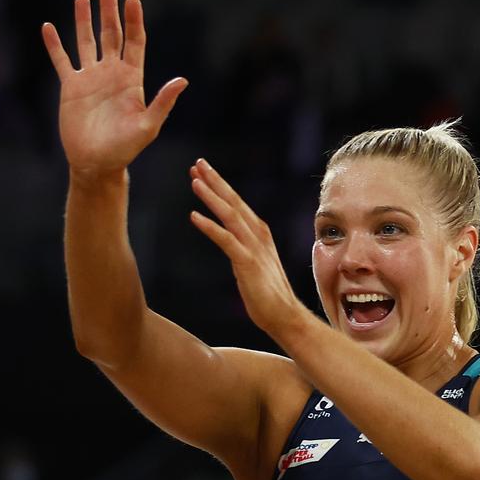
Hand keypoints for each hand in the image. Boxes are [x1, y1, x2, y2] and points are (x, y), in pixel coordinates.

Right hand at [42, 0, 187, 176]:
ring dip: (84, 20)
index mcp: (132, 80)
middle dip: (110, 10)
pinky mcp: (71, 87)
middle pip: (111, 34)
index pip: (135, 42)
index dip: (134, 21)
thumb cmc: (126, 148)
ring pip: (87, 41)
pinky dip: (55, 45)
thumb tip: (183, 80)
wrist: (98, 162)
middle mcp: (112, 74)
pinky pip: (62, 61)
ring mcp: (91, 79)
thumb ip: (163, 102)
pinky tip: (48, 27)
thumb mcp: (149, 126)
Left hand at [190, 159, 306, 337]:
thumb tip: (231, 241)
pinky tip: (193, 216)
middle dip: (215, 181)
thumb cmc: (269, 295)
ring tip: (194, 180)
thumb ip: (244, 249)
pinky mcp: (248, 263)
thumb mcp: (254, 265)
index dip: (220, 186)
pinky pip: (226, 240)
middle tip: (198, 163)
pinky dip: (210, 226)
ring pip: (230, 215)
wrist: (286, 317)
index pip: (237, 204)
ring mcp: (254, 248)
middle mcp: (258, 236)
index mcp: (260, 234)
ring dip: (212, 196)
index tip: (204, 172)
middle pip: (234, 202)